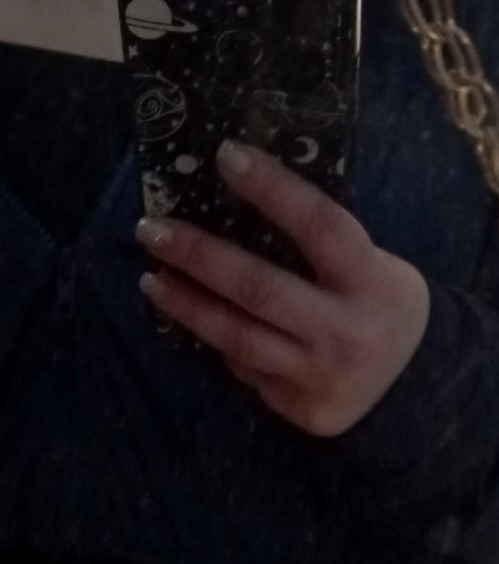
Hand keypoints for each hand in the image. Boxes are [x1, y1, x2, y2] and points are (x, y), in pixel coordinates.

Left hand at [136, 141, 430, 438]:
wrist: (412, 385)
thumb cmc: (378, 303)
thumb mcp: (373, 265)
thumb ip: (320, 245)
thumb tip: (239, 202)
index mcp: (371, 280)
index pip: (318, 225)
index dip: (272, 188)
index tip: (226, 155)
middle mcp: (344, 330)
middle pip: (259, 289)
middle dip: (198, 257)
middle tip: (151, 231)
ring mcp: (318, 375)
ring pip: (237, 337)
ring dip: (186, 306)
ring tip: (151, 279)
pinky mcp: (299, 407)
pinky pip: (245, 368)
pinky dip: (217, 341)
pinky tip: (192, 319)